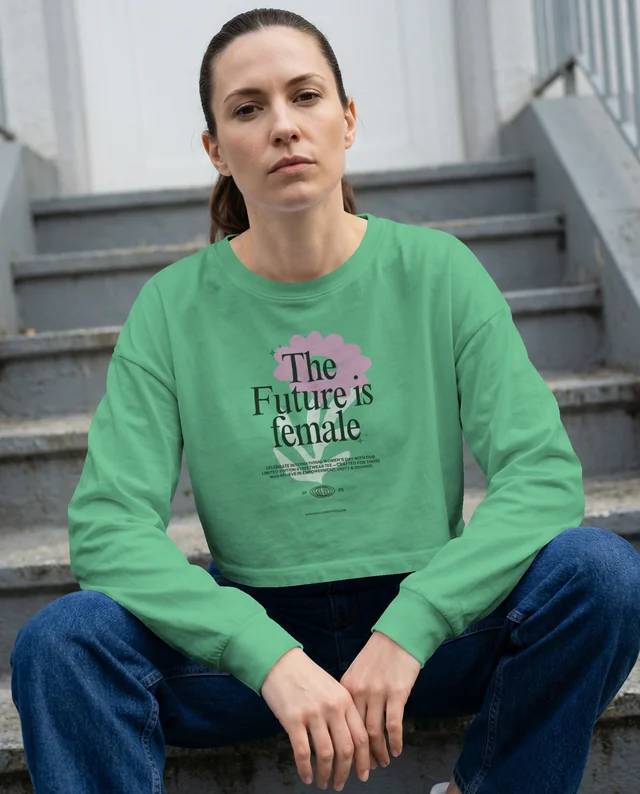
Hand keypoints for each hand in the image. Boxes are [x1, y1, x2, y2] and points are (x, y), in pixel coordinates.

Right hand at [261, 647, 370, 789]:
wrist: (281, 662)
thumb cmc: (307, 676)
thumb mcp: (332, 688)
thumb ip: (343, 711)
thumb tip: (350, 744)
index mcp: (345, 699)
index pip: (361, 736)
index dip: (363, 760)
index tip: (363, 774)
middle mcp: (332, 708)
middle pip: (346, 749)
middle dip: (345, 772)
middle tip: (341, 784)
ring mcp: (313, 714)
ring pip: (326, 754)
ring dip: (326, 773)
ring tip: (324, 782)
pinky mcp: (293, 720)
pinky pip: (303, 753)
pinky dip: (306, 769)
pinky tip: (306, 777)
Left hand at [338, 630, 420, 768]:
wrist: (397, 636)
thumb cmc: (377, 656)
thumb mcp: (357, 673)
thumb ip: (352, 696)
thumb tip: (348, 724)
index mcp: (346, 689)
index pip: (342, 726)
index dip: (345, 747)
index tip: (347, 762)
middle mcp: (359, 692)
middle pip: (357, 733)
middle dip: (361, 757)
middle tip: (364, 772)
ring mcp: (378, 693)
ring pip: (375, 733)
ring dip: (379, 753)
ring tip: (382, 763)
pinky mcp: (397, 693)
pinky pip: (394, 724)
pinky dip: (395, 741)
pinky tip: (396, 751)